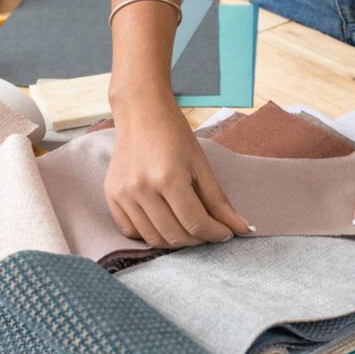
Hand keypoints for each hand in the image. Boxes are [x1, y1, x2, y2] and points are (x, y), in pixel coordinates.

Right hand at [104, 94, 250, 247]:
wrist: (141, 112)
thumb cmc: (174, 134)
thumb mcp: (202, 165)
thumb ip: (220, 202)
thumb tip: (243, 229)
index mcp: (168, 178)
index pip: (195, 223)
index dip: (216, 233)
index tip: (226, 233)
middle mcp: (141, 189)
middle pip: (174, 235)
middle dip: (198, 239)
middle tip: (209, 230)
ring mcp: (123, 194)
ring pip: (153, 238)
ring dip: (176, 241)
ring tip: (189, 228)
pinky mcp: (112, 196)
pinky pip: (131, 232)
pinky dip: (151, 234)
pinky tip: (165, 222)